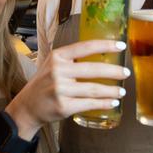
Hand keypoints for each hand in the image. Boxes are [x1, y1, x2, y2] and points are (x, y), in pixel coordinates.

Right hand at [6, 40, 128, 137]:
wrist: (27, 107)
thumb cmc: (44, 84)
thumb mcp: (53, 65)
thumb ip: (72, 60)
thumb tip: (102, 55)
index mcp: (57, 56)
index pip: (85, 47)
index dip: (105, 45)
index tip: (121, 45)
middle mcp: (58, 71)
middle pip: (93, 69)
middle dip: (114, 71)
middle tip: (125, 73)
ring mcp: (60, 90)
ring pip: (94, 89)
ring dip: (111, 90)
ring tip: (122, 91)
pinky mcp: (63, 106)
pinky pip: (89, 104)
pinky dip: (104, 103)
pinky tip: (112, 103)